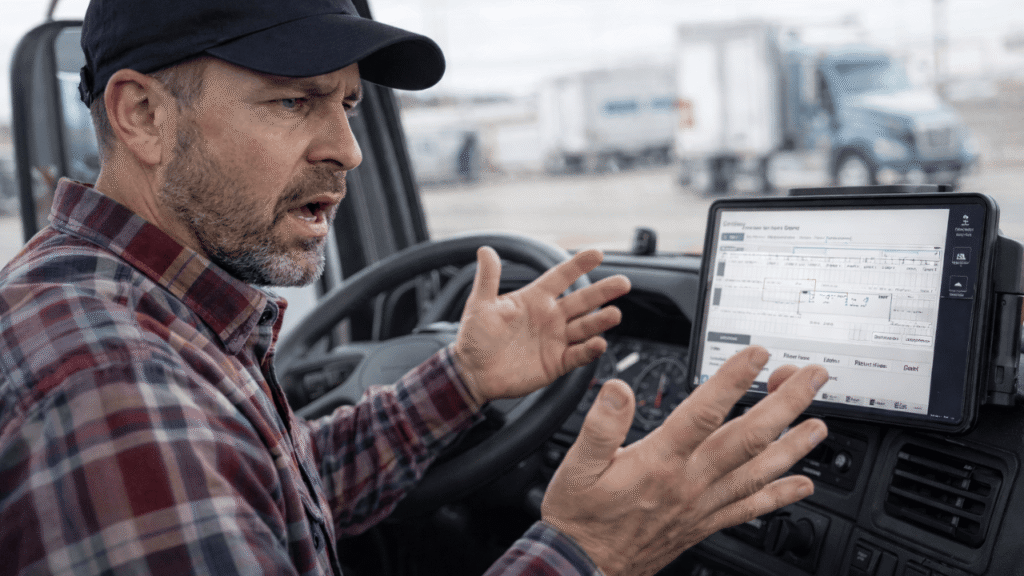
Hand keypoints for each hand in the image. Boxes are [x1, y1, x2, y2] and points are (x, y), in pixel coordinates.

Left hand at [452, 246, 630, 404]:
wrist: (471, 374)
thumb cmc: (475, 337)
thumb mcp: (480, 305)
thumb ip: (488, 278)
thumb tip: (485, 249)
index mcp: (534, 299)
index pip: (560, 277)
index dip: (578, 265)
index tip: (597, 253)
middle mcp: (549, 317)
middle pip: (581, 300)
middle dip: (602, 291)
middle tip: (623, 282)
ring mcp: (555, 340)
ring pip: (584, 327)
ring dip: (600, 321)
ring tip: (614, 314)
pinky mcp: (556, 363)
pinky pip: (578, 355)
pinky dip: (589, 350)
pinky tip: (599, 343)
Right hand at [541, 346, 828, 575]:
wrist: (584, 567)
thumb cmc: (580, 518)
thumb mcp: (577, 466)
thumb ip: (600, 426)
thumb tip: (618, 389)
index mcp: (660, 462)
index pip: (705, 413)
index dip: (733, 380)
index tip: (757, 354)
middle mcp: (690, 482)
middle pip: (749, 438)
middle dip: (785, 403)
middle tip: (810, 377)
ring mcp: (702, 504)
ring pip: (759, 471)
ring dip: (794, 445)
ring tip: (818, 424)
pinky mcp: (704, 522)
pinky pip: (750, 508)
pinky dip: (780, 495)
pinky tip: (801, 485)